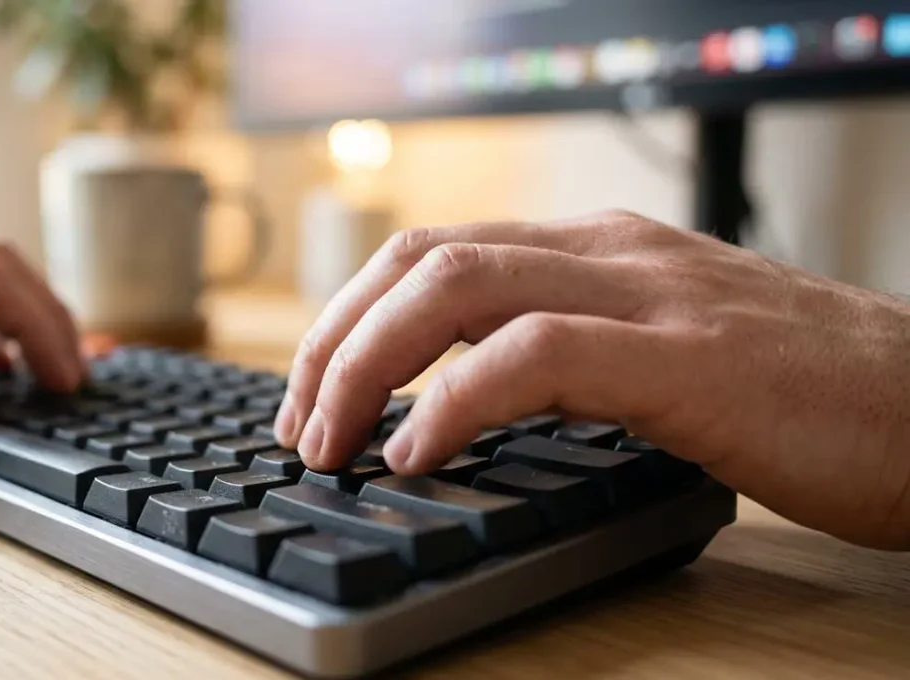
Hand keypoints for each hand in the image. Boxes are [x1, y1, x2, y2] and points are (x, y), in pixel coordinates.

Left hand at [275, 210, 909, 549]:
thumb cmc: (807, 398)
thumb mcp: (662, 355)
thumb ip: (570, 357)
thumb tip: (460, 402)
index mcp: (598, 251)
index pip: (434, 252)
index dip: (348, 320)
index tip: (312, 395)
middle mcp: (609, 252)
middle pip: (421, 259)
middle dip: (331, 341)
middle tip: (298, 427)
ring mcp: (646, 293)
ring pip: (455, 287)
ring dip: (365, 364)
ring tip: (329, 442)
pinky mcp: (684, 356)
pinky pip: (532, 353)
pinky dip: (452, 399)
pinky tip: (415, 451)